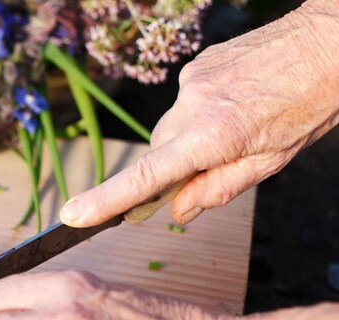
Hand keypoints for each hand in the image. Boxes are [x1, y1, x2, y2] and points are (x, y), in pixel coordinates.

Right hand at [59, 0, 338, 226]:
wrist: (333, 39)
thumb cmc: (312, 103)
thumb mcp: (271, 162)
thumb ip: (218, 189)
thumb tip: (178, 211)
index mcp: (212, 138)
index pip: (145, 178)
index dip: (105, 200)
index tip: (72, 216)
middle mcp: (192, 106)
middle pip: (157, 151)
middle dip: (172, 166)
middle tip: (207, 170)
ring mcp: (192, 81)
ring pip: (172, 126)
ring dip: (190, 137)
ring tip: (238, 125)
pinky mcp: (197, 64)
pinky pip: (186, 99)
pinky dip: (201, 111)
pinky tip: (236, 102)